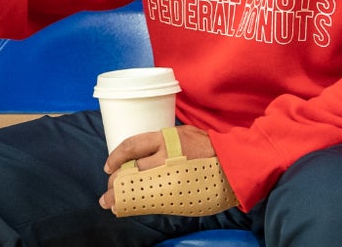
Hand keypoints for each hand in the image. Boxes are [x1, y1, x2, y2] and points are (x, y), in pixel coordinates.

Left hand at [99, 125, 216, 209]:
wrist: (233, 162)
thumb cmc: (209, 145)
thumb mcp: (184, 133)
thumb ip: (164, 142)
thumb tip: (144, 152)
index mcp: (166, 139)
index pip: (132, 146)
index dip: (116, 157)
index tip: (107, 167)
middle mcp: (166, 157)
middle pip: (131, 170)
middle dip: (115, 182)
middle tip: (108, 191)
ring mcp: (172, 177)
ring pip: (139, 188)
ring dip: (122, 197)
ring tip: (111, 203)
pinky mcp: (179, 193)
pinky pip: (153, 200)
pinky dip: (138, 205)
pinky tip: (130, 208)